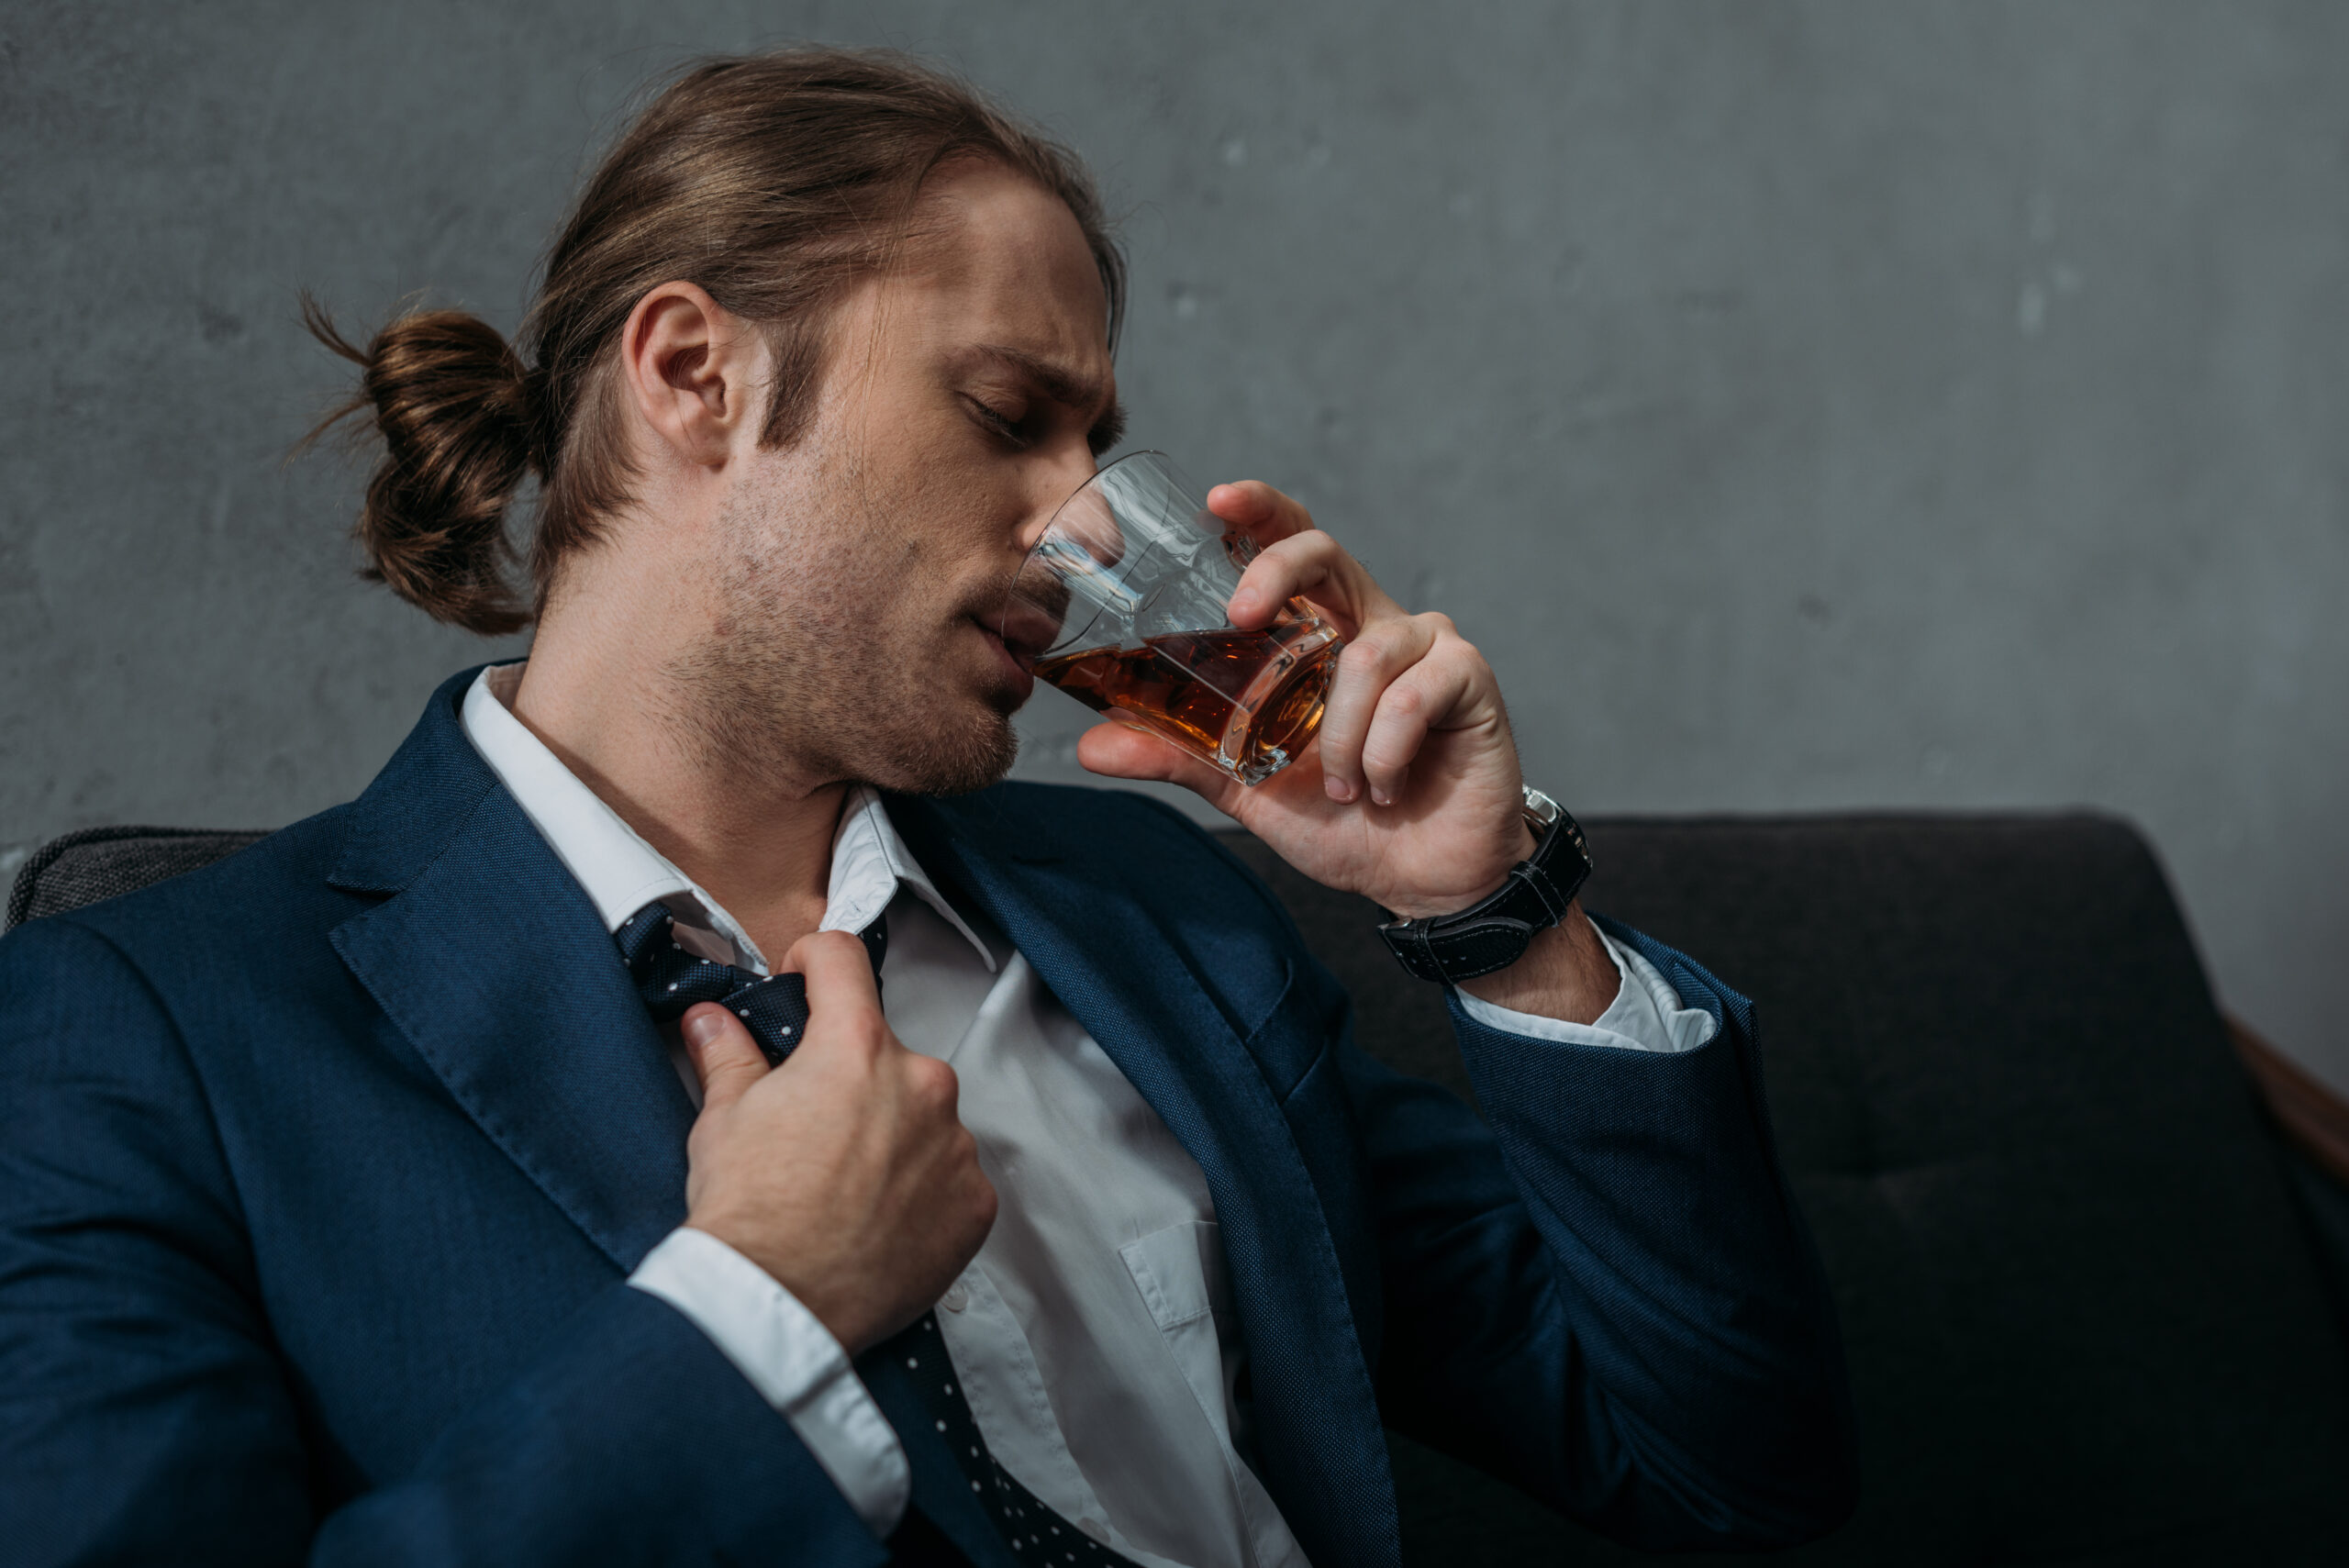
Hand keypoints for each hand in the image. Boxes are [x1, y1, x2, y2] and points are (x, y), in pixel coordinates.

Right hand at [676, 931, 996, 1353]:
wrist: (776, 1303)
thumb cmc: (748, 1211)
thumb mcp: (723, 1119)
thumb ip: (728, 1055)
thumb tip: (713, 1021)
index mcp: (856, 1046)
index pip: (845, 960)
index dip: (816, 961)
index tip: (806, 979)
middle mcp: (920, 1083)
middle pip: (887, 1053)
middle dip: (853, 1077)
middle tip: (813, 1126)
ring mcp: (955, 1144)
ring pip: (925, 1116)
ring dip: (893, 1134)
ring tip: (845, 1185)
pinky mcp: (975, 1202)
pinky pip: (951, 1176)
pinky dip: (922, 1189)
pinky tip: (879, 1218)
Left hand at [1076, 480, 1531, 919]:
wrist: (1421, 877)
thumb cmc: (1342, 820)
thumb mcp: (1247, 783)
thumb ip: (1179, 755)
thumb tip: (1091, 745)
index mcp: (1321, 632)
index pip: (1292, 546)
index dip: (1259, 510)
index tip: (1215, 501)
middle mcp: (1373, 622)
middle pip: (1327, 551)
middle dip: (1277, 570)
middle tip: (1241, 616)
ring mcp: (1426, 645)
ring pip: (1365, 654)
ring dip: (1338, 736)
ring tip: (1341, 788)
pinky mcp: (1469, 678)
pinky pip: (1411, 696)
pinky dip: (1382, 751)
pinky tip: (1383, 786)